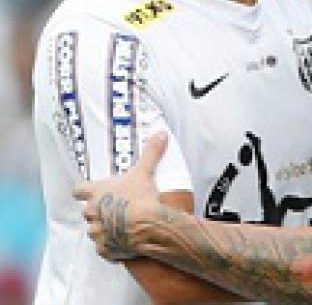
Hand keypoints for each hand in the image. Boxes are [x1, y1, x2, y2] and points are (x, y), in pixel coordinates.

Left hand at [73, 132, 166, 260]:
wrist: (147, 226)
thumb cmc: (141, 198)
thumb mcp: (145, 171)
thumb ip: (151, 152)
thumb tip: (161, 134)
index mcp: (96, 193)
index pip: (78, 190)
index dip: (83, 191)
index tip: (90, 191)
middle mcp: (92, 212)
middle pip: (88, 211)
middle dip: (98, 211)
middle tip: (115, 208)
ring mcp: (97, 232)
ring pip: (95, 230)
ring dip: (105, 228)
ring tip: (122, 225)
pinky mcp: (104, 249)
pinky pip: (104, 248)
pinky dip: (112, 245)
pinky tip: (125, 241)